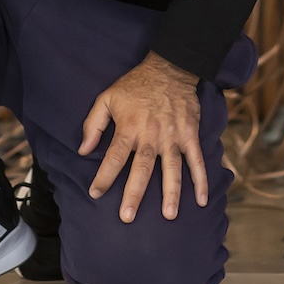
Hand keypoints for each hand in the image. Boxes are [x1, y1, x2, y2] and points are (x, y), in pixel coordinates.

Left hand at [78, 53, 205, 221]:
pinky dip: (200, 179)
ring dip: (171, 192)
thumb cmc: (135, 85)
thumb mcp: (107, 97)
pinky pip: (197, 160)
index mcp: (129, 127)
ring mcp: (173, 136)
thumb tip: (83, 150)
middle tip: (127, 216)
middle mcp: (151, 135)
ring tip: (169, 215)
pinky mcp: (190, 134)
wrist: (170, 68)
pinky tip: (201, 200)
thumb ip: (93, 124)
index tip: (95, 193)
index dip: (104, 176)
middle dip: (134, 193)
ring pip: (172, 168)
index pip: (114, 156)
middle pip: (142, 168)